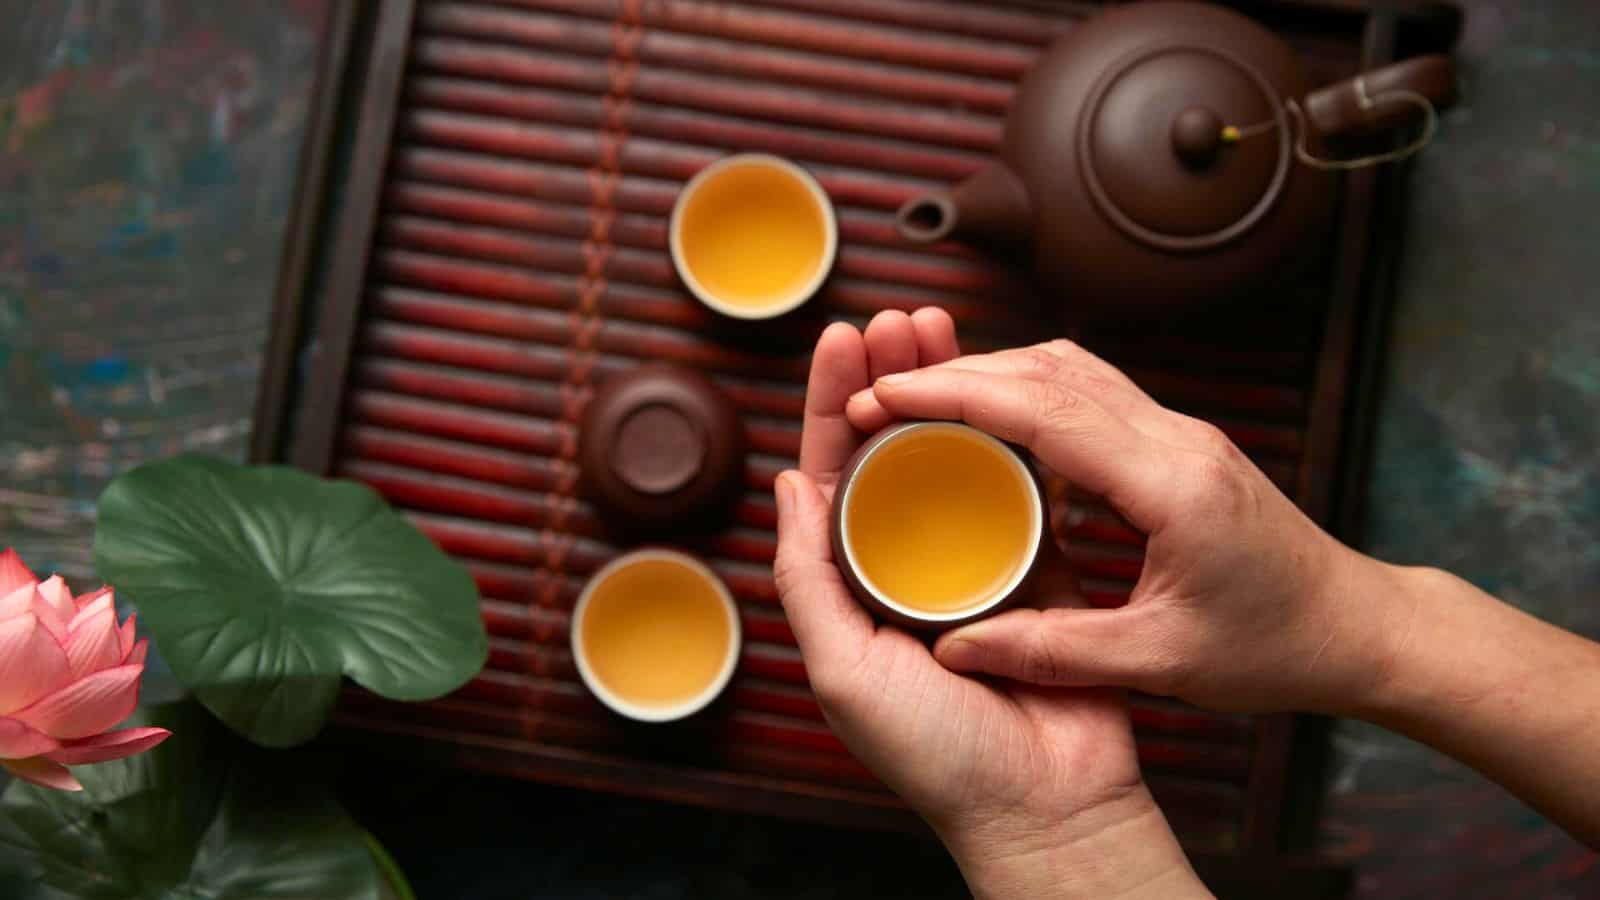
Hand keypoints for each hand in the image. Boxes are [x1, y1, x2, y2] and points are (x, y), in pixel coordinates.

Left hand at [776, 312, 1205, 899]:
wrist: (1045, 804)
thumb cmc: (935, 753)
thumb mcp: (843, 667)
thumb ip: (808, 578)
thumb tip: (786, 484)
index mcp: (852, 582)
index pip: (835, 473)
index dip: (835, 401)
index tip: (844, 335)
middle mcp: (907, 563)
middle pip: (894, 448)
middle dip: (893, 377)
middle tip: (904, 315)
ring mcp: (972, 561)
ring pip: (954, 454)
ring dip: (949, 391)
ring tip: (947, 329)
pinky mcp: (1038, 567)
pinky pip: (1020, 489)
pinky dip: (1010, 437)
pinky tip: (1006, 388)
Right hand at [848, 337, 1403, 716]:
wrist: (1357, 627)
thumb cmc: (1274, 649)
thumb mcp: (1159, 663)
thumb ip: (1053, 652)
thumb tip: (957, 648)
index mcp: (1169, 483)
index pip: (1041, 408)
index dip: (952, 394)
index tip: (882, 397)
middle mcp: (1175, 438)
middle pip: (1047, 369)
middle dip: (955, 372)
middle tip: (879, 392)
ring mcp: (1181, 433)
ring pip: (1070, 369)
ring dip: (992, 373)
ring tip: (921, 400)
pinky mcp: (1180, 444)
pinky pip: (1092, 394)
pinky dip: (1029, 393)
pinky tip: (992, 427)